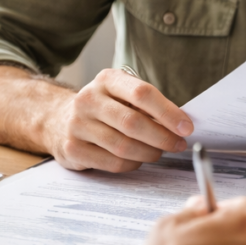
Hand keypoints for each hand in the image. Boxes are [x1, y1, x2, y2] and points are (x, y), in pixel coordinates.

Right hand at [52, 68, 192, 171]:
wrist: (58, 119)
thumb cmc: (104, 108)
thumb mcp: (122, 95)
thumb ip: (148, 105)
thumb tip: (181, 123)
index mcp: (107, 80)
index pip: (142, 93)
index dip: (168, 112)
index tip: (186, 127)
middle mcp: (89, 99)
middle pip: (133, 122)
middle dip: (162, 137)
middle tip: (178, 144)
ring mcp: (77, 124)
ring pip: (123, 146)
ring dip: (149, 153)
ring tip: (159, 152)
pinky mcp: (73, 149)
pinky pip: (112, 162)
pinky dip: (132, 164)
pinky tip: (138, 159)